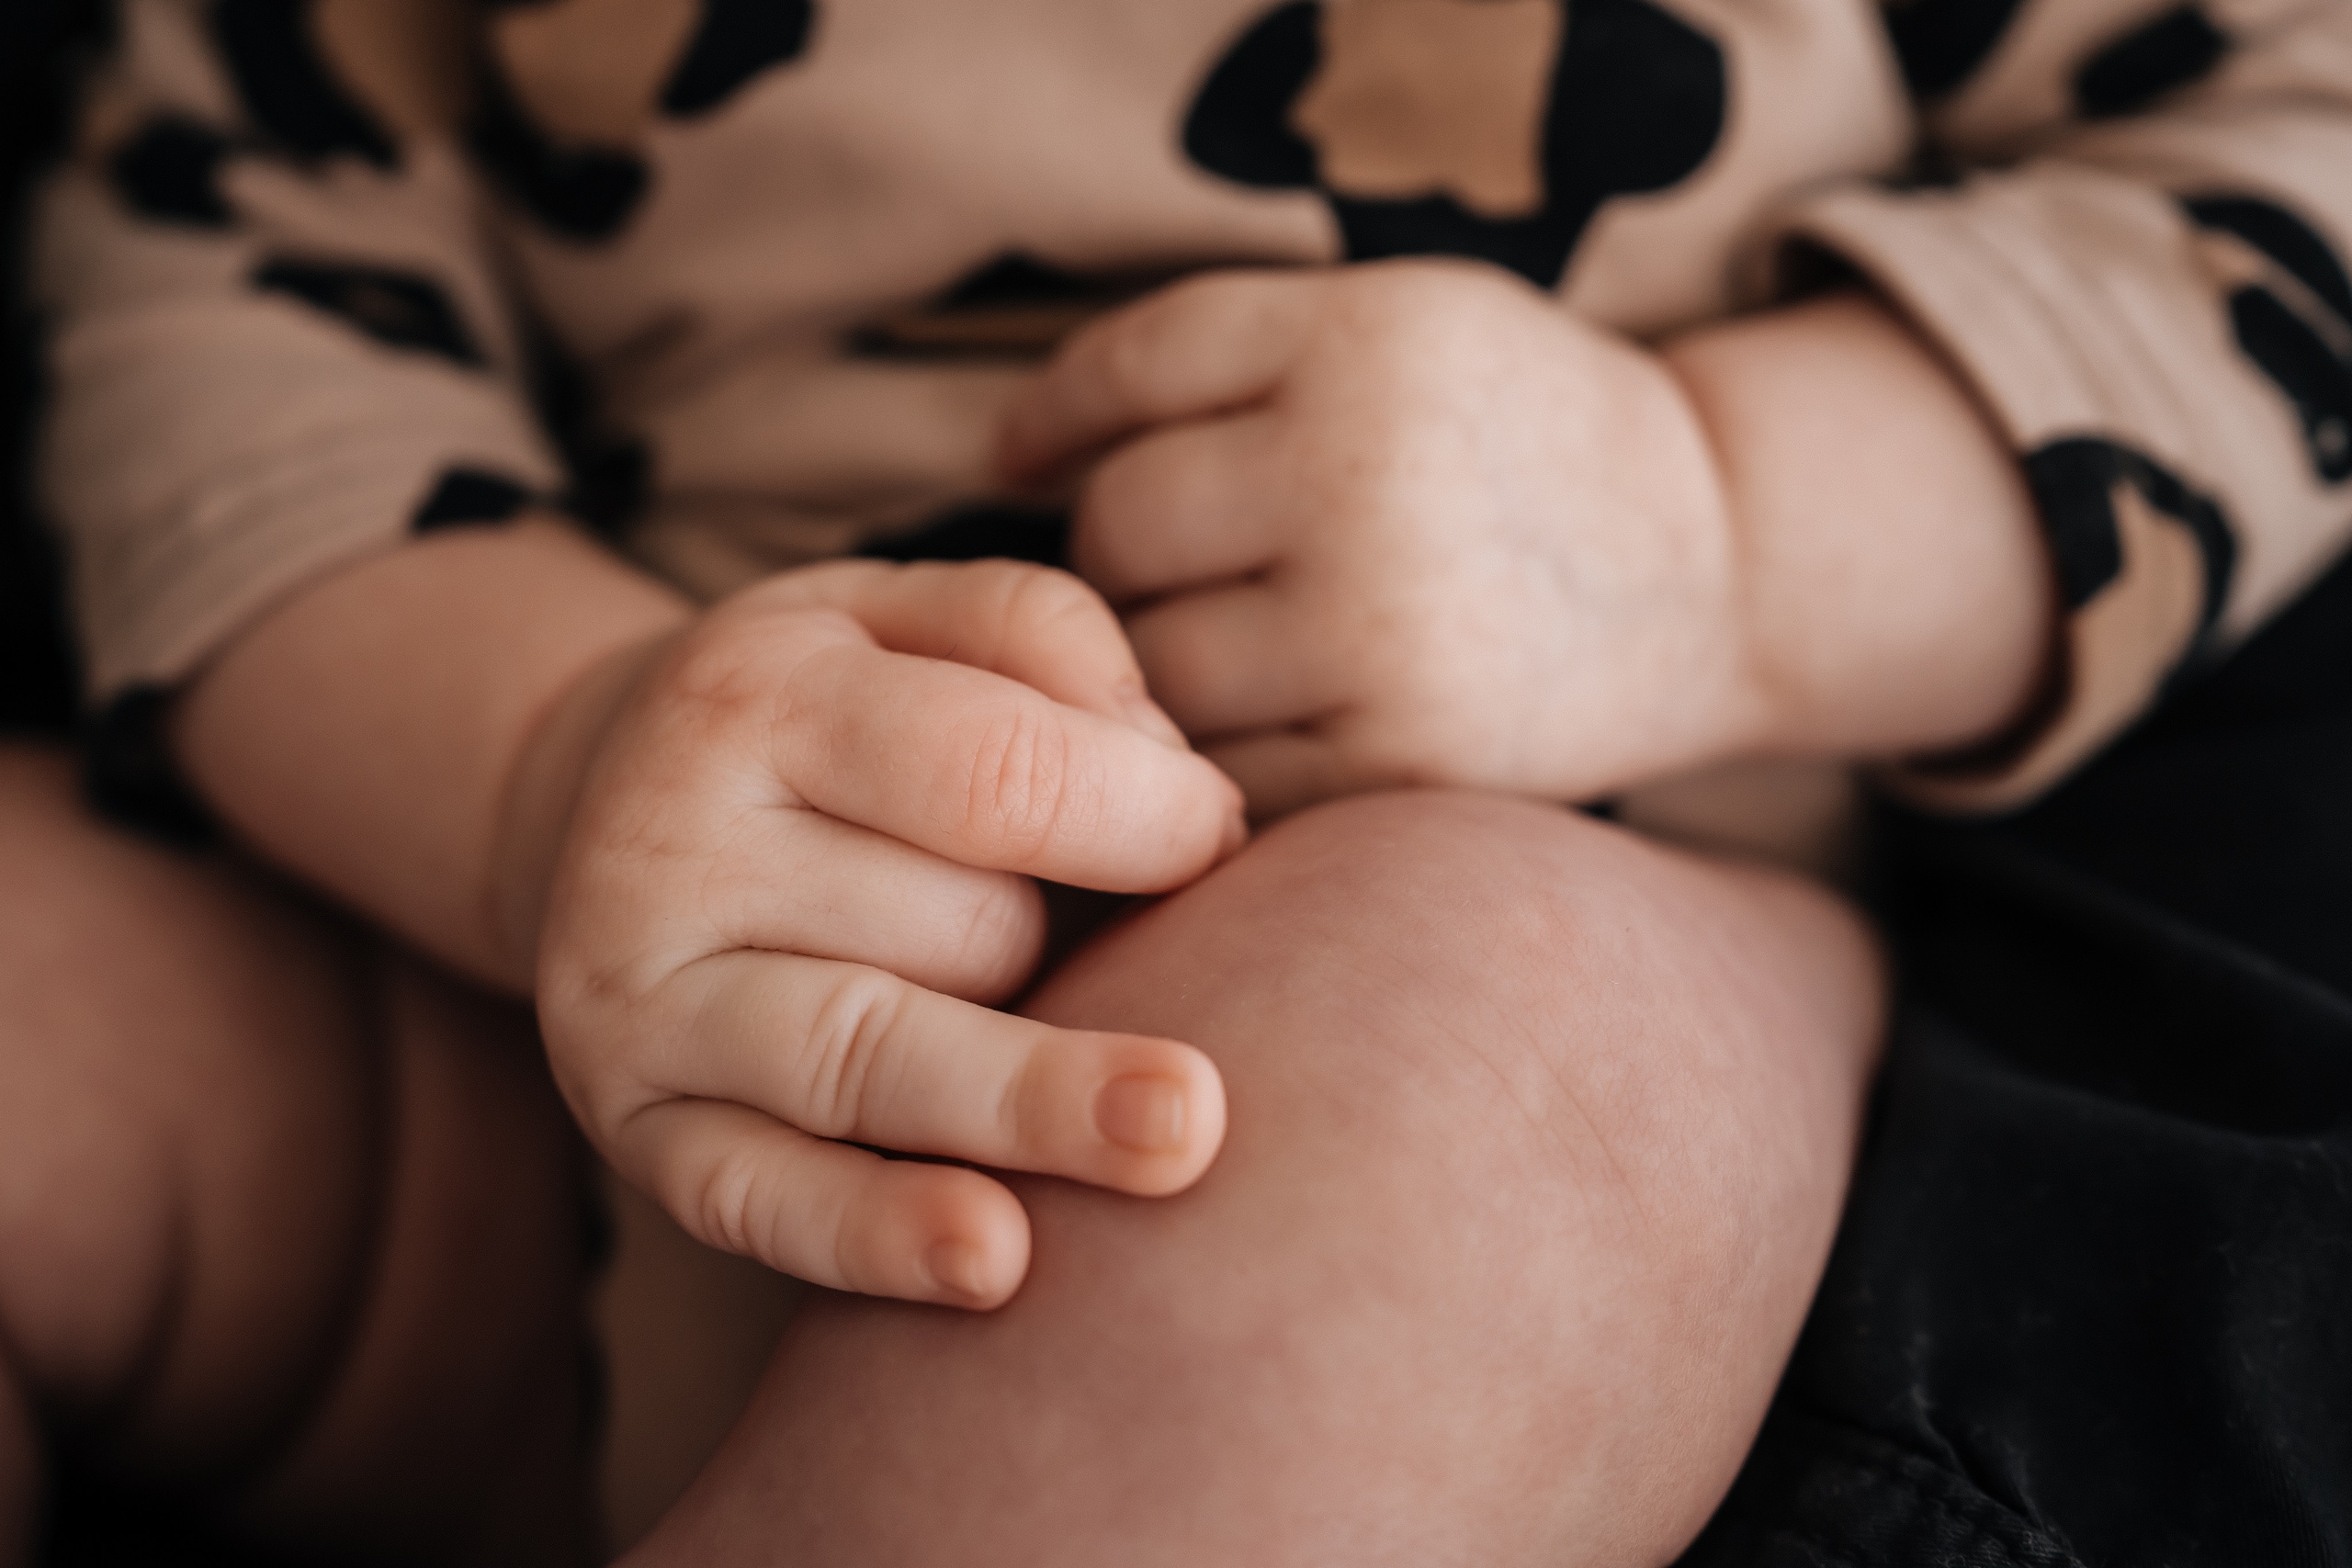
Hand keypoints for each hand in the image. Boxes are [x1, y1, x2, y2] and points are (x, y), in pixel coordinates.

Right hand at [534, 559, 1244, 1308]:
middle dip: (1061, 942)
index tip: (1225, 837)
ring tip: (1174, 1137)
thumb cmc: (823, 712)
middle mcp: (675, 847)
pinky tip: (993, 1263)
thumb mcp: (905, 614)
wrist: (600, 804)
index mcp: (758, 695)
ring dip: (1026, 1102)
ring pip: (869, 1057)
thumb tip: (1167, 777)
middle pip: (947, 925)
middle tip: (1135, 968)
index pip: (989, 768)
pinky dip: (875, 1235)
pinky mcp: (639, 1127)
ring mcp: (640, 1000)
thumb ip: (1040, 634)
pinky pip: (760, 1197)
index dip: (1141, 815)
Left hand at [1000, 260, 1769, 816]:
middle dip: (1116, 553)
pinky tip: (1264, 724)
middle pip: (1119, 528)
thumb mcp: (1399, 321)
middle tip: (1171, 566)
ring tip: (1222, 645)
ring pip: (1153, 667)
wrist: (1711, 562)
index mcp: (1360, 343)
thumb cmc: (1516, 434)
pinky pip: (1223, 772)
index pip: (1127, 373)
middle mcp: (1364, 477)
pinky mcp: (1401, 762)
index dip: (1050, 419)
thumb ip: (1228, 353)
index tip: (1020, 455)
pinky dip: (1212, 760)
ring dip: (1150, 668)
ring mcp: (1382, 630)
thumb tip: (1014, 453)